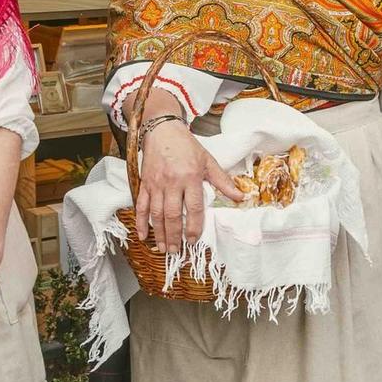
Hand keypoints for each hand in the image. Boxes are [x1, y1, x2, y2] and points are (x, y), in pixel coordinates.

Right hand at [134, 119, 237, 252]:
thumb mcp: (208, 161)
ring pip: (156, 213)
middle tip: (176, 251)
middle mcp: (172, 182)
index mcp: (190, 177)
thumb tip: (240, 197)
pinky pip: (140, 206)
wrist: (162, 130)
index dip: (194, 226)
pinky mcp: (144, 183)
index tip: (194, 239)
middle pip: (173, 215)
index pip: (194, 208)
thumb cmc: (187, 146)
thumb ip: (223, 181)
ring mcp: (156, 184)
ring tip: (164, 248)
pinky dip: (140, 222)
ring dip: (159, 233)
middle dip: (175, 235)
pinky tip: (143, 236)